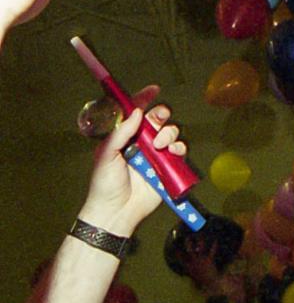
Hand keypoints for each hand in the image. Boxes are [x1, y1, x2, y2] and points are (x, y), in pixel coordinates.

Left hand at [77, 88, 187, 237]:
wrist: (116, 212)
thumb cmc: (105, 184)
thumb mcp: (106, 154)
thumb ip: (120, 132)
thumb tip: (137, 112)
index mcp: (125, 136)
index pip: (136, 112)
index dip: (144, 99)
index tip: (153, 90)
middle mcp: (142, 142)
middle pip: (158, 119)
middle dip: (161, 114)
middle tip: (158, 119)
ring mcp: (156, 154)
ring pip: (171, 132)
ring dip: (168, 133)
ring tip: (159, 146)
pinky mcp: (168, 168)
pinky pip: (179, 150)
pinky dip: (179, 147)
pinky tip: (171, 152)